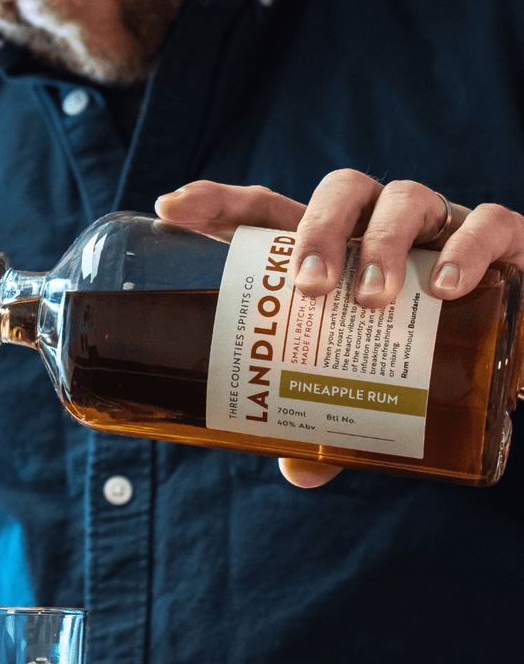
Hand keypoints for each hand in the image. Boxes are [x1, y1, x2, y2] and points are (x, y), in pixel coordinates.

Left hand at [155, 172, 523, 487]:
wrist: (504, 359)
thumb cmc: (411, 367)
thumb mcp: (358, 395)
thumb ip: (325, 428)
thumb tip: (299, 470)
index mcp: (329, 252)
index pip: (268, 210)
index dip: (218, 202)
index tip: (172, 211)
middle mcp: (378, 229)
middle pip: (339, 193)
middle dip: (318, 230)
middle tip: (310, 287)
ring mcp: (437, 230)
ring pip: (405, 199)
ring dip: (384, 242)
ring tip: (373, 297)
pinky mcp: (500, 245)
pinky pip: (492, 225)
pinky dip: (470, 249)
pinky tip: (447, 288)